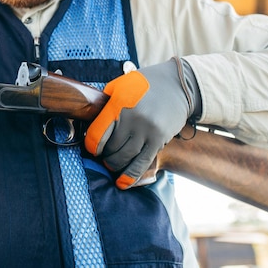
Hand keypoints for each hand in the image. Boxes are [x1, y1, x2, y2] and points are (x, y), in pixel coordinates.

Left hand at [85, 57, 200, 188]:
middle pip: (111, 148)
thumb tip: (89, 119)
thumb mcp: (120, 85)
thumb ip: (106, 102)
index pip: (98, 134)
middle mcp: (133, 119)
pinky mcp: (159, 140)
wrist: (178, 85)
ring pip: (124, 158)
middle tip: (104, 156)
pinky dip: (130, 175)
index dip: (91, 146)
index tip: (91, 149)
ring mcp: (147, 131)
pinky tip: (122, 183)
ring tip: (112, 163)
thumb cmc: (145, 84)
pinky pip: (142, 163)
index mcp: (119, 103)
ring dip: (115, 165)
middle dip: (104, 156)